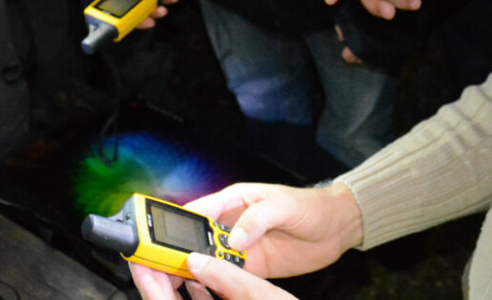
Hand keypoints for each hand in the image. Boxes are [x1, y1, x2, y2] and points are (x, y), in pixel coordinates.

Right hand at [127, 183, 361, 299]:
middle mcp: (229, 224)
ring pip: (203, 262)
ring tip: (170, 289)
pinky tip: (198, 294)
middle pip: (191, 241)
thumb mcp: (284, 206)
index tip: (155, 242)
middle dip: (172, 256)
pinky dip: (209, 286)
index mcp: (231, 201)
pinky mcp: (250, 267)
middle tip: (158, 274)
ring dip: (188, 273)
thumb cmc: (310, 206)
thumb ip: (258, 218)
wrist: (336, 226)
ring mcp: (238, 247)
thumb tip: (235, 237)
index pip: (193, 213)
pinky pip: (223, 278)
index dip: (170, 227)